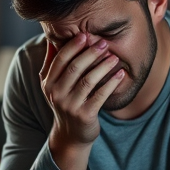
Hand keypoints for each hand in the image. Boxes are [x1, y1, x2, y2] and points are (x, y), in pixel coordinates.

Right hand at [40, 34, 124, 169]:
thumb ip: (51, 64)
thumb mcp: (53, 86)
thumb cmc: (65, 103)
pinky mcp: (85, 115)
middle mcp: (57, 94)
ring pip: (88, 81)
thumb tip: (51, 39)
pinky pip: (100, 95)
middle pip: (74, 68)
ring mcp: (71, 106)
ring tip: (114, 57)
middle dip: (90, 53)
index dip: (73, 46)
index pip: (60, 60)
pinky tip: (120, 74)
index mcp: (48, 83)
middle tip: (104, 43)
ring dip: (103, 66)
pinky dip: (111, 83)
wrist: (71, 135)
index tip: (86, 35)